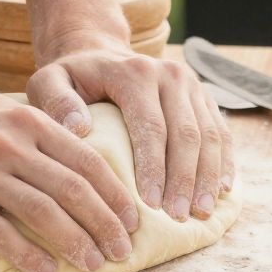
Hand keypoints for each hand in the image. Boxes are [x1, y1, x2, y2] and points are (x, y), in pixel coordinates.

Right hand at [0, 87, 144, 271]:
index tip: (134, 221)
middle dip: (106, 224)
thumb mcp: (1, 112)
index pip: (87, 161)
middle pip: (73, 189)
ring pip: (43, 213)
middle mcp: (9, 145)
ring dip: (76, 243)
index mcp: (28, 122)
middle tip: (124, 251)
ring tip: (95, 265)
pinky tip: (47, 270)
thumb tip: (87, 155)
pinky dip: (27, 255)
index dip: (116, 195)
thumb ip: (41, 132)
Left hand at [26, 37, 233, 224]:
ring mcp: (191, 85)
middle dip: (184, 179)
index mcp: (135, 73)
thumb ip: (56, 101)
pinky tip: (222, 190)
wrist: (99, 54)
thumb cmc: (71, 79)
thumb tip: (79, 128)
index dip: (153, 167)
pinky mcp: (204, 96)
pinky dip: (223, 162)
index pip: (150, 126)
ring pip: (209, 134)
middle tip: (179, 217)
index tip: (150, 204)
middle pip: (186, 133)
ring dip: (207, 176)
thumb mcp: (49, 81)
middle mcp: (170, 75)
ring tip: (202, 211)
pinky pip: (221, 131)